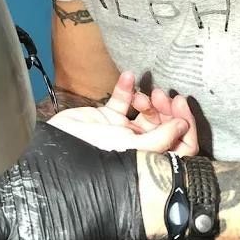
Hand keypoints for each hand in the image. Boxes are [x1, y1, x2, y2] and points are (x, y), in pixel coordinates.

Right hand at [49, 71, 196, 155]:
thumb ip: (159, 139)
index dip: (184, 126)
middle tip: (162, 95)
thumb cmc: (91, 156)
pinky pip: (122, 100)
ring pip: (146, 111)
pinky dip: (126, 88)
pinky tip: (127, 77)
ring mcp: (124, 132)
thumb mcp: (130, 149)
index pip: (180, 147)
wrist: (55, 145)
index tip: (180, 106)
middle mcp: (140, 148)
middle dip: (166, 109)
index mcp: (150, 162)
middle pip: (165, 126)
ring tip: (139, 94)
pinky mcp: (107, 118)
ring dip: (145, 98)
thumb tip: (182, 126)